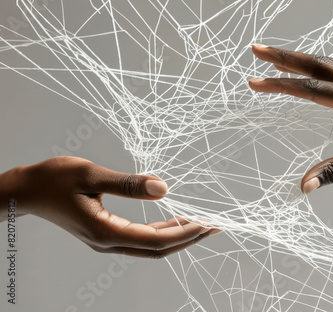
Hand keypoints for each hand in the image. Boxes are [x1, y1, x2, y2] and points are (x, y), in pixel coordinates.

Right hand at [0, 156, 220, 257]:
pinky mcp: (106, 233)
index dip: (185, 232)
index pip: (156, 239)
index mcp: (105, 231)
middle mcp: (108, 242)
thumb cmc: (53, 180)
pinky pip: (141, 238)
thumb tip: (164, 189)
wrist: (26, 190)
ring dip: (177, 236)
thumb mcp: (91, 174)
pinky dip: (162, 231)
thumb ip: (129, 184)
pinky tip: (175, 221)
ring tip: (201, 223)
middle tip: (215, 225)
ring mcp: (107, 241)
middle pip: (158, 249)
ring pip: (151, 246)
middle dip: (189, 238)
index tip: (208, 222)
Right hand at [249, 44, 332, 193]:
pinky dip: (317, 66)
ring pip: (328, 64)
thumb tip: (305, 186)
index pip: (313, 90)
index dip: (281, 85)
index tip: (256, 81)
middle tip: (257, 50)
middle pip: (317, 64)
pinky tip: (311, 70)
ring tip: (275, 57)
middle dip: (284, 56)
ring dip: (299, 58)